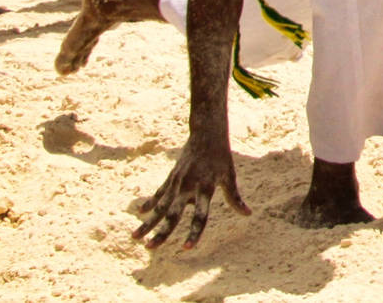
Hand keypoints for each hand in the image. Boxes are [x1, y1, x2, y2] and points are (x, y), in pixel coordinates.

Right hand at [133, 133, 249, 249]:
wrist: (206, 133)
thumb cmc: (221, 157)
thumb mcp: (229, 176)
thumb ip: (234, 197)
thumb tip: (248, 214)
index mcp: (205, 188)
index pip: (200, 215)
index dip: (194, 232)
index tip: (187, 248)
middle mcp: (188, 186)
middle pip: (173, 214)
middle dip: (161, 232)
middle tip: (150, 248)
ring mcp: (177, 182)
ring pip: (160, 206)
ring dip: (147, 222)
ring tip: (134, 238)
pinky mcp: (171, 177)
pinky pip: (159, 193)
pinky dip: (149, 203)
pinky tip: (139, 212)